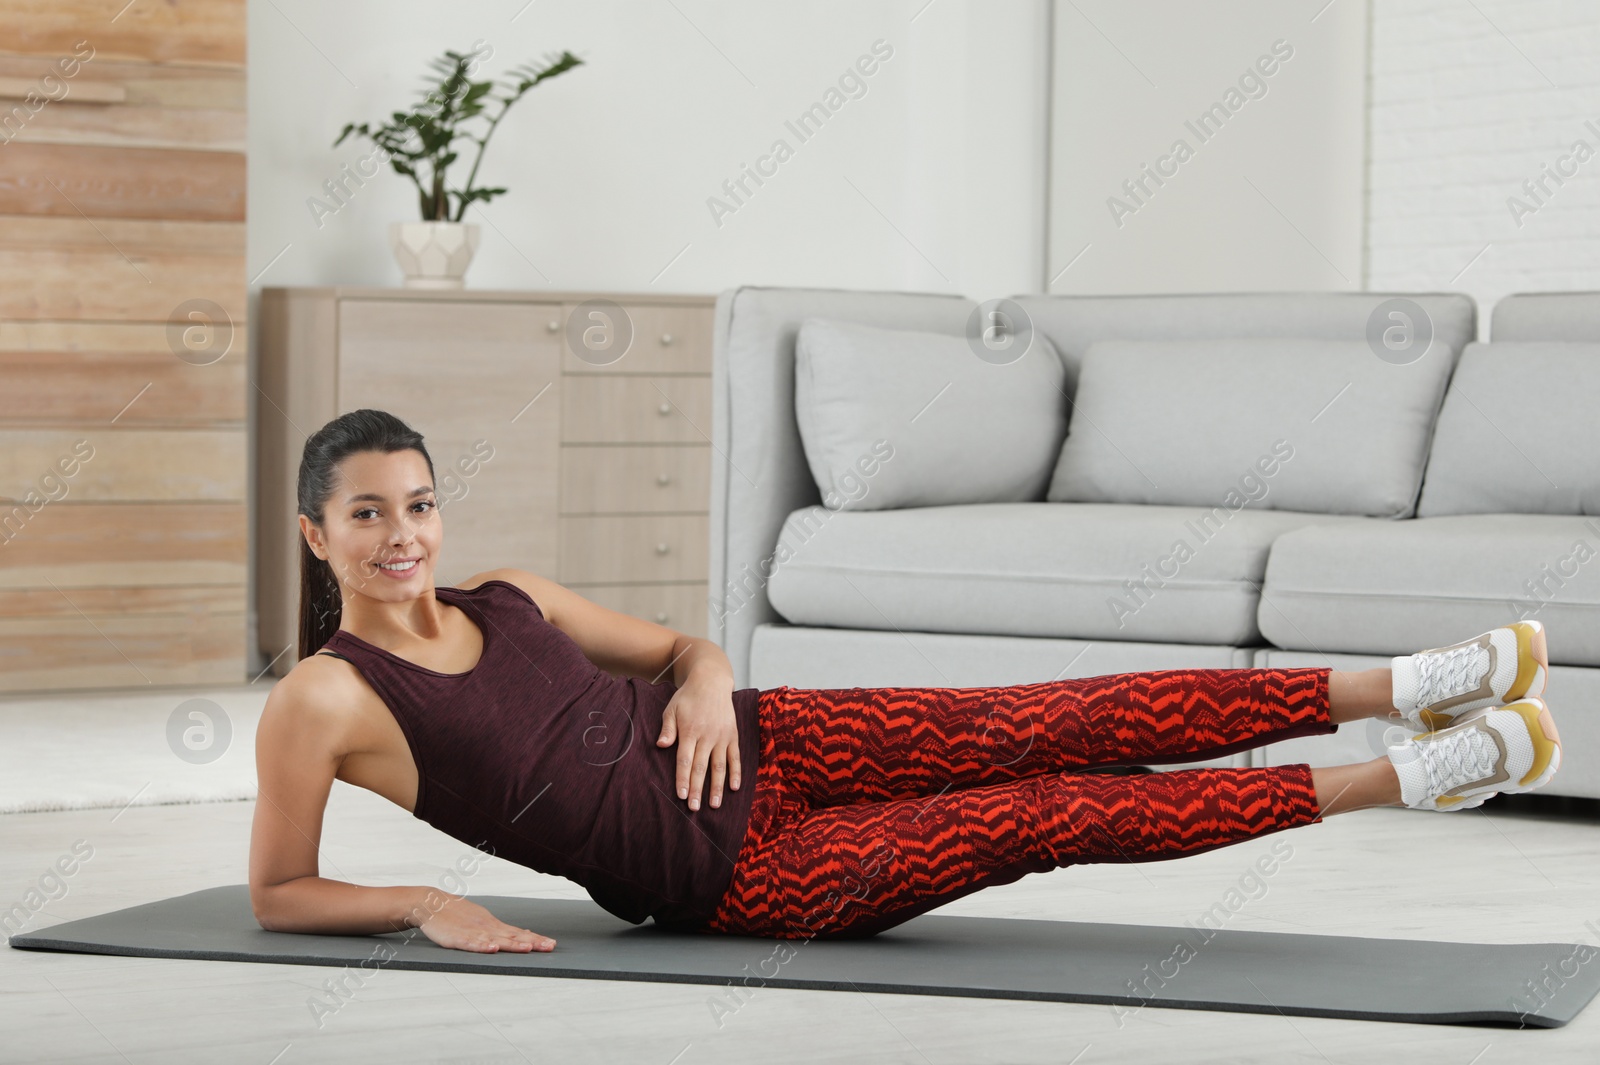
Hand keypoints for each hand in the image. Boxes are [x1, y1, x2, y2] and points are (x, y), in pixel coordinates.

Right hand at [412, 892, 554, 952]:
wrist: (432, 904)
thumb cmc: (457, 915)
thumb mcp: (483, 920)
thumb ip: (503, 930)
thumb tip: (525, 935)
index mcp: (493, 925)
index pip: (518, 932)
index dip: (535, 939)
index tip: (551, 944)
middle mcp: (487, 927)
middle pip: (513, 936)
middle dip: (532, 942)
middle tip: (549, 946)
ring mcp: (472, 932)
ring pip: (496, 939)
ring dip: (512, 944)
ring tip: (528, 948)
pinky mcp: (457, 938)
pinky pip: (471, 943)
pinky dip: (482, 946)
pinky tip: (492, 948)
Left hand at [657, 678, 740, 810]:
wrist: (711, 682)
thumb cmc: (688, 698)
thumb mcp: (672, 709)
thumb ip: (667, 728)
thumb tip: (661, 745)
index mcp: (690, 731)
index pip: (685, 760)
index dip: (682, 779)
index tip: (681, 795)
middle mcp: (707, 736)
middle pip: (701, 767)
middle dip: (697, 789)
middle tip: (694, 807)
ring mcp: (722, 737)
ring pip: (719, 766)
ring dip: (716, 786)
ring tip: (714, 805)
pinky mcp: (733, 736)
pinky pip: (735, 757)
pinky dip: (735, 772)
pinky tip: (734, 787)